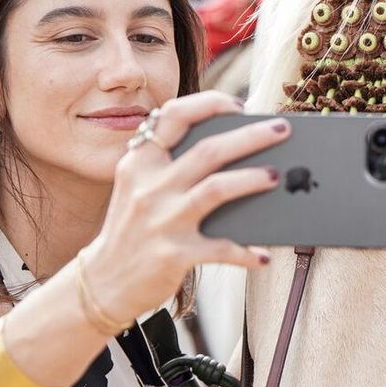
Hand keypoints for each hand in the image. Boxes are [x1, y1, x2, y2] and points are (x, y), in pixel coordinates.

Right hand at [82, 92, 287, 318]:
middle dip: (250, 136)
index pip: (174, 116)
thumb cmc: (133, 229)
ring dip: (252, 180)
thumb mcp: (137, 188)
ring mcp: (161, 220)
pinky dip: (245, 253)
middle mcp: (149, 187)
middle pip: (208, 151)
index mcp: (140, 162)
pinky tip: (263, 256)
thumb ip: (170, 166)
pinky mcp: (173, 254)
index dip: (210, 104)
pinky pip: (221, 249)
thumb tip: (232, 150)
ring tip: (276, 176)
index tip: (239, 105)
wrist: (103, 282)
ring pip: (217, 189)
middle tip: (282, 130)